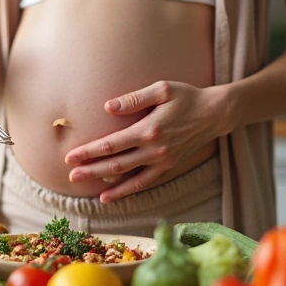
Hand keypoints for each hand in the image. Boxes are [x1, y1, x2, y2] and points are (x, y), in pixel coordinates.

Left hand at [64, 81, 228, 202]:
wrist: (215, 113)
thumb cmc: (187, 97)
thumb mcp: (162, 89)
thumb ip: (134, 99)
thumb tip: (108, 107)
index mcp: (149, 129)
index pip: (111, 144)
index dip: (89, 152)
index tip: (70, 156)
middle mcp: (155, 150)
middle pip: (115, 164)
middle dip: (90, 171)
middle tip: (69, 176)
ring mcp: (162, 162)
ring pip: (127, 177)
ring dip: (104, 184)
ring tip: (84, 189)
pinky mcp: (168, 167)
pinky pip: (143, 184)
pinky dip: (125, 191)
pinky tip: (109, 196)